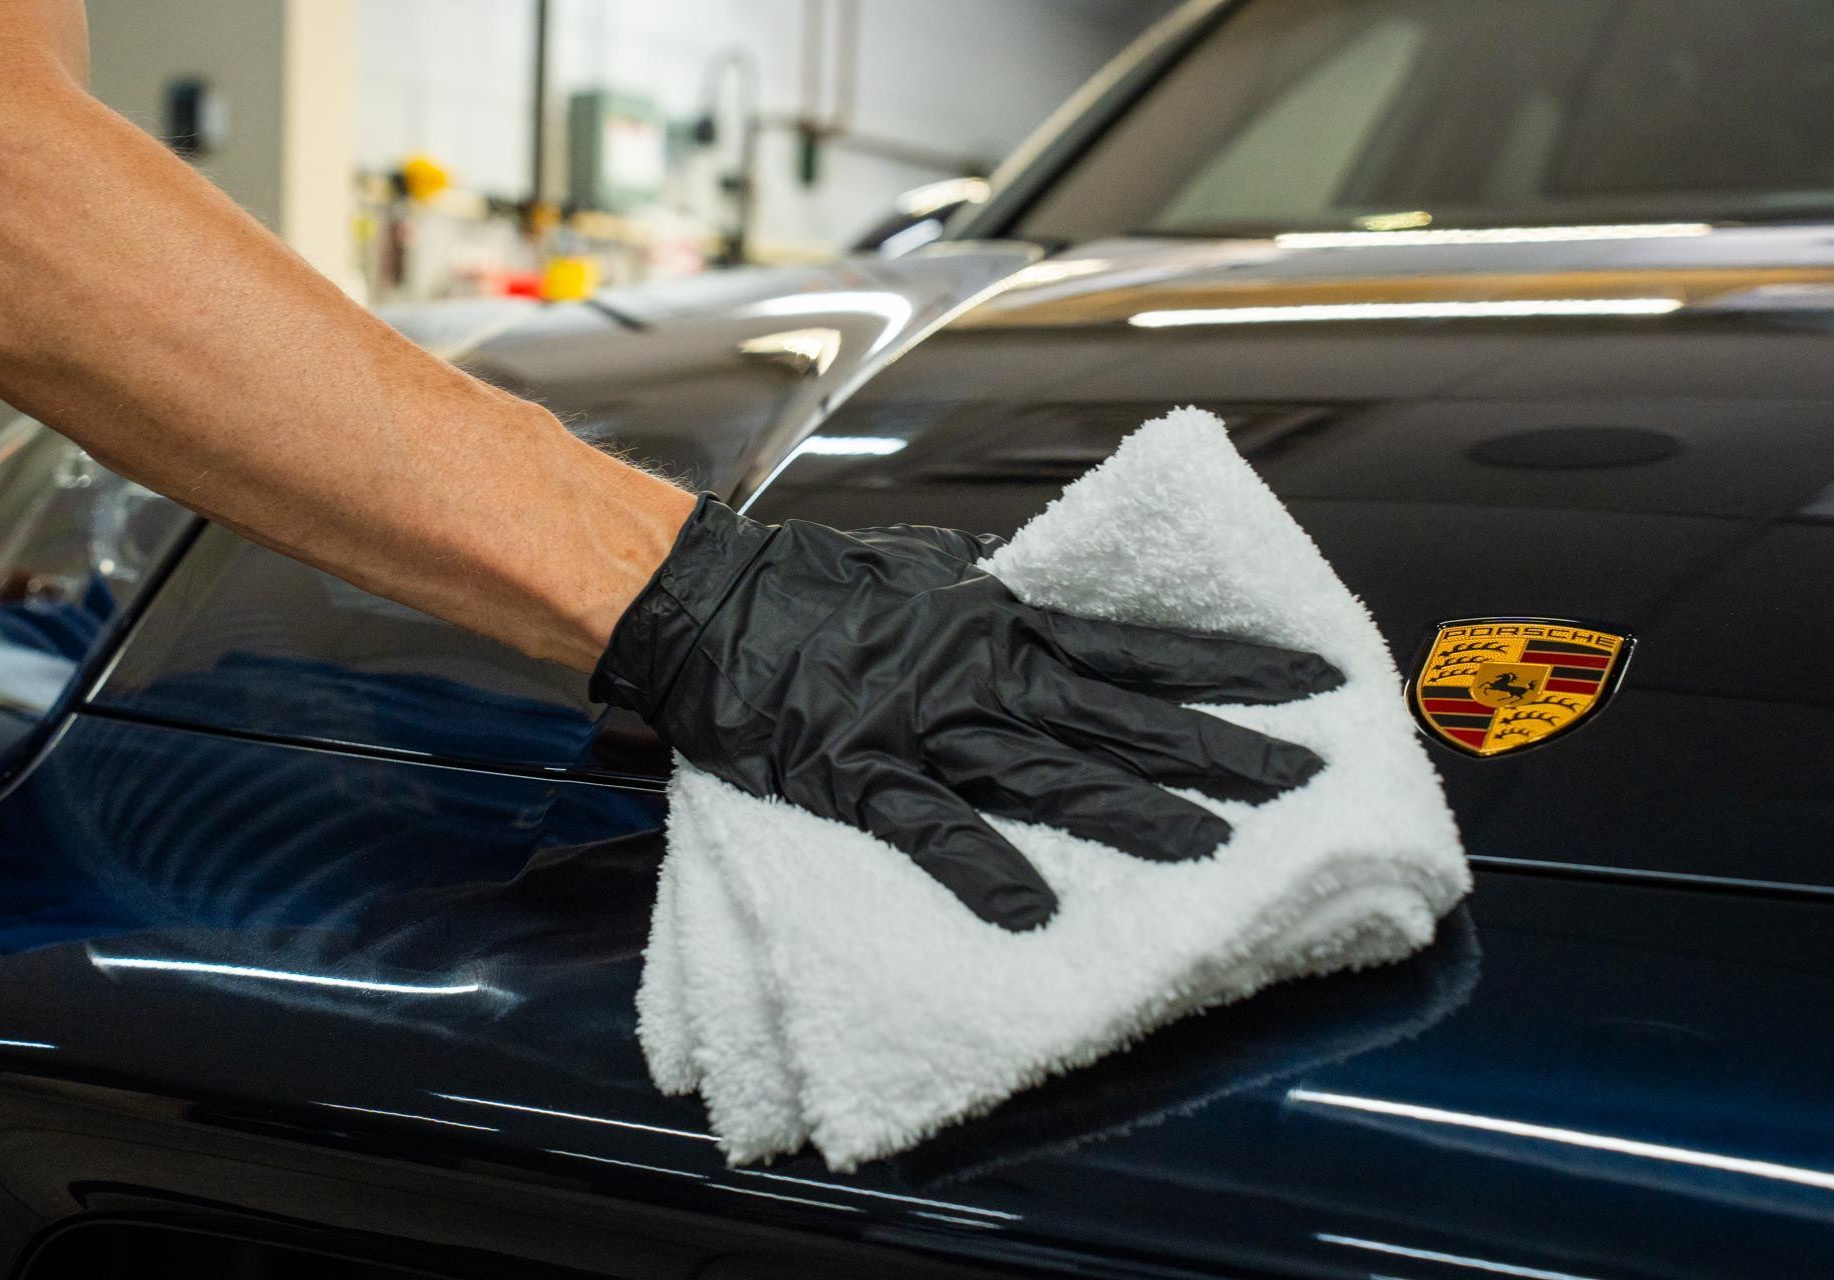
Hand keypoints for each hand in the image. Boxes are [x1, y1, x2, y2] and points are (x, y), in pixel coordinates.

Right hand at [590, 497, 1341, 929]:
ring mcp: (924, 726)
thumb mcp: (925, 570)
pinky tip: (1033, 912)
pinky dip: (981, 867)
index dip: (1231, 667)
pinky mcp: (861, 774)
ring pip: (1049, 772)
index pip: (1144, 649)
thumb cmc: (821, 584)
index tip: (1313, 683)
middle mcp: (984, 674)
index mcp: (1006, 625)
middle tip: (1305, 777)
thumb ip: (991, 588)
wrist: (715, 604)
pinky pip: (930, 828)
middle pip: (1123, 716)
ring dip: (1133, 811)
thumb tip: (1033, 586)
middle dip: (1218, 748)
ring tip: (1214, 849)